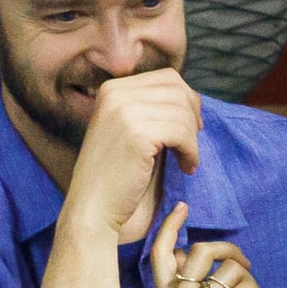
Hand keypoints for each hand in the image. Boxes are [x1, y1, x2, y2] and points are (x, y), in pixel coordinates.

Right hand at [66, 68, 202, 240]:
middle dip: (193, 117)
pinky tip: (186, 168)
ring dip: (192, 140)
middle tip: (192, 145)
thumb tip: (193, 98)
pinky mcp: (136, 133)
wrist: (94, 210)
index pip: (167, 77)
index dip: (187, 100)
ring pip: (182, 112)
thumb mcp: (132, 130)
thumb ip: (153, 110)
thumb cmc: (118, 177)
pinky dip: (191, 152)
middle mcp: (115, 94)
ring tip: (187, 161)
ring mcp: (123, 111)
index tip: (192, 127)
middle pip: (177, 90)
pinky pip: (182, 133)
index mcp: (112, 90)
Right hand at [150, 202, 270, 287]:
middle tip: (245, 268)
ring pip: (231, 267)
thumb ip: (187, 285)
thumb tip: (188, 252)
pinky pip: (249, 283)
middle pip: (202, 250)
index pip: (160, 255)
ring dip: (250, 282)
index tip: (183, 208)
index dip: (170, 227)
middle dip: (230, 251)